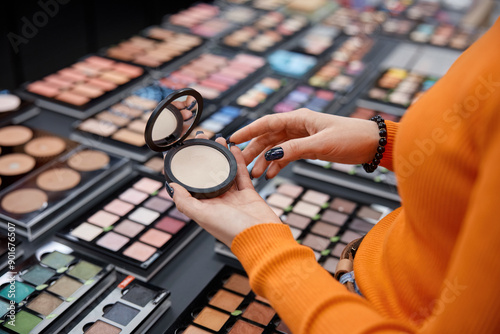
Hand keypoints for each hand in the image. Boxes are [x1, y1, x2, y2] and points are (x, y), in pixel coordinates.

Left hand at [170, 133, 281, 246]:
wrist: (262, 239)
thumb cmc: (233, 231)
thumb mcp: (204, 216)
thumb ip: (185, 202)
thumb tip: (171, 186)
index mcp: (204, 208)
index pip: (190, 185)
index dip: (185, 169)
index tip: (181, 152)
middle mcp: (217, 202)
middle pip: (208, 174)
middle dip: (204, 157)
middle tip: (201, 139)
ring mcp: (233, 197)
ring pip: (225, 171)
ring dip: (221, 155)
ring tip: (217, 139)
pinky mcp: (248, 194)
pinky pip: (242, 173)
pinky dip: (238, 160)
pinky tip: (234, 147)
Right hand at [229, 109, 379, 178]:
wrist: (371, 144)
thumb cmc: (350, 137)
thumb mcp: (321, 144)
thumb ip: (294, 149)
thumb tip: (270, 155)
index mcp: (299, 118)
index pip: (267, 123)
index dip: (248, 131)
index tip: (232, 140)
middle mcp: (298, 126)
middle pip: (268, 137)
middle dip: (254, 150)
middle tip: (240, 164)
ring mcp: (302, 137)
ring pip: (276, 148)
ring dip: (265, 160)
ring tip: (255, 174)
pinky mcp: (309, 147)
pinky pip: (287, 155)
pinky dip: (278, 164)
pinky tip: (271, 174)